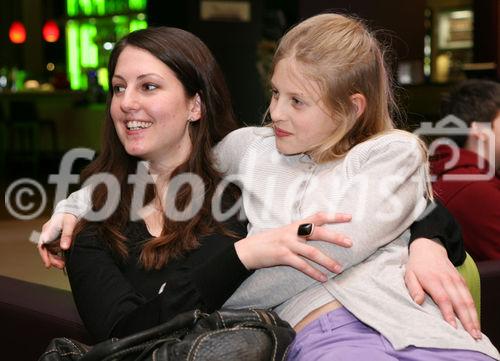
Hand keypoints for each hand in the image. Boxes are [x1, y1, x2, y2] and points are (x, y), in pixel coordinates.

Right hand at [37, 213, 77, 268]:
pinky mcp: (57, 236)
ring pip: (50, 249)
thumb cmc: (70, 214)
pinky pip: (55, 247)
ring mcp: (51, 235)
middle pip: (46, 249)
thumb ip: (67, 235)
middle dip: (52, 259)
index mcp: (47, 231)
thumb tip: (64, 248)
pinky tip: (64, 257)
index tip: (48, 265)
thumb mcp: (69, 224)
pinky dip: (58, 253)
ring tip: (63, 264)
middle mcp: (47, 233)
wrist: (73, 207)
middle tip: (61, 266)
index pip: (42, 246)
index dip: (44, 256)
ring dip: (55, 257)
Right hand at [234, 212, 351, 281]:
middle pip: (318, 232)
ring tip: (339, 269)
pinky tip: (323, 278)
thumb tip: (317, 233)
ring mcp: (287, 244)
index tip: (349, 217)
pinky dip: (314, 273)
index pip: (318, 216)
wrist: (248, 250)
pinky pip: (302, 265)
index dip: (334, 216)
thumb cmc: (268, 242)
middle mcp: (293, 232)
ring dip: (327, 261)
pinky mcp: (282, 256)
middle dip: (335, 237)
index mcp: (295, 225)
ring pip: (312, 252)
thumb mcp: (285, 233)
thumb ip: (300, 232)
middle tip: (350, 243)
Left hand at [405, 237, 480, 339]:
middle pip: (460, 302)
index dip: (449, 314)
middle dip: (467, 320)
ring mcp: (456, 280)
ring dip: (473, 316)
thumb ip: (413, 288)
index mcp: (433, 280)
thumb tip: (418, 302)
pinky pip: (468, 295)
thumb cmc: (417, 265)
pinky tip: (474, 320)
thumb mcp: (409, 274)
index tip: (453, 328)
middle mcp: (447, 280)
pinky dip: (473, 308)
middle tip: (472, 336)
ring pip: (467, 300)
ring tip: (476, 332)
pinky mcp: (461, 280)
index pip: (443, 299)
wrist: (428, 248)